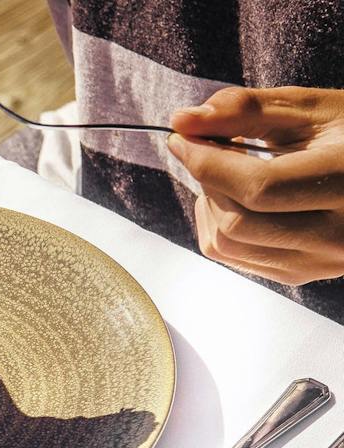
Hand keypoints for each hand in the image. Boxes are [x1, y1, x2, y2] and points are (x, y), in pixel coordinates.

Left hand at [170, 87, 343, 286]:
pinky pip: (236, 259)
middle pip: (238, 221)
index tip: (182, 138)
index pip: (258, 187)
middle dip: (209, 182)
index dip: (208, 162)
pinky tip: (238, 199)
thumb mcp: (313, 110)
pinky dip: (220, 226)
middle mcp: (339, 234)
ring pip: (228, 246)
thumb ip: (247, 111)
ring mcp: (322, 262)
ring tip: (227, 173)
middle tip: (210, 149)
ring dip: (210, 205)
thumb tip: (184, 121)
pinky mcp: (304, 274)